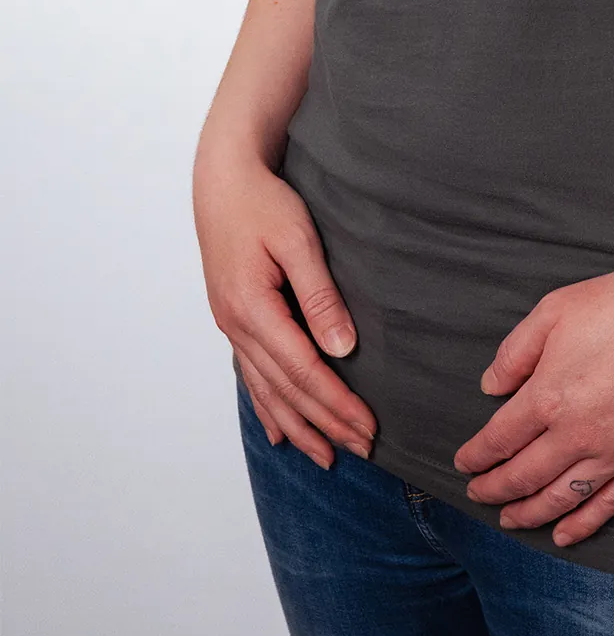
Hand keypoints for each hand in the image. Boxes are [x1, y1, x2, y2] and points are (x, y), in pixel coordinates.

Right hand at [194, 153, 376, 467]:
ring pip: (266, 390)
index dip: (337, 404)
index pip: (304, 371)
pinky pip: (251, 374)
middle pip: (285, 389)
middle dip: (324, 423)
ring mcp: (230, 325)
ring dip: (297, 425)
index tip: (368, 428)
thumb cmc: (263, 202)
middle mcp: (237, 325)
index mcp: (253, 308)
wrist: (222, 179)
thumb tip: (342, 348)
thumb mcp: (298, 240)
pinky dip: (267, 406)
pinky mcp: (233, 318)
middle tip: (361, 451)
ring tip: (325, 456)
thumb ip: (320, 295)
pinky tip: (278, 430)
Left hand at [452, 264, 613, 546]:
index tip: (463, 462)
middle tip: (478, 494)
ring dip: (529, 514)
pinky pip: (608, 506)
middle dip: (494, 489)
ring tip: (510, 520)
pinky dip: (581, 526)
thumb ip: (516, 351)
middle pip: (523, 476)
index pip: (499, 439)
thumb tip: (491, 386)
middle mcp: (576, 436)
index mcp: (548, 397)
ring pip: (560, 498)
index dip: (476, 455)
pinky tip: (564, 535)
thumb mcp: (556, 310)